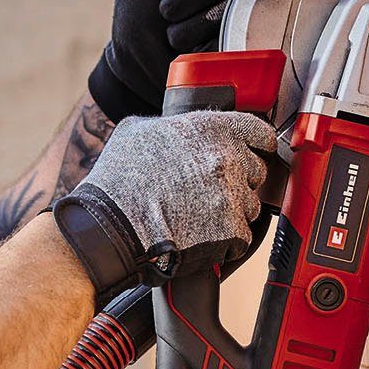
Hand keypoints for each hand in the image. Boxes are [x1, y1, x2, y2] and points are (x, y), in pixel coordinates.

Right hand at [50, 110, 275, 302]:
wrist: (109, 227)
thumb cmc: (117, 181)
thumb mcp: (136, 132)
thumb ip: (169, 127)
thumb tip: (174, 130)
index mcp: (209, 129)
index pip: (259, 132)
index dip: (255, 145)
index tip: (251, 154)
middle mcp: (226, 158)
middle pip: (255, 172)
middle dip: (238, 181)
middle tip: (208, 192)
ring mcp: (231, 196)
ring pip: (249, 206)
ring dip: (230, 213)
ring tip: (198, 218)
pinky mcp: (231, 231)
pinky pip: (241, 236)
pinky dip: (225, 241)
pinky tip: (199, 237)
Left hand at [88, 0, 231, 122]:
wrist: (133, 64)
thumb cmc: (136, 12)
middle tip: (167, 8)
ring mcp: (239, 15)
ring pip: (219, 6)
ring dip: (184, 20)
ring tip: (173, 30)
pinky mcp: (240, 44)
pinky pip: (219, 32)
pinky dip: (192, 38)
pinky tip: (185, 48)